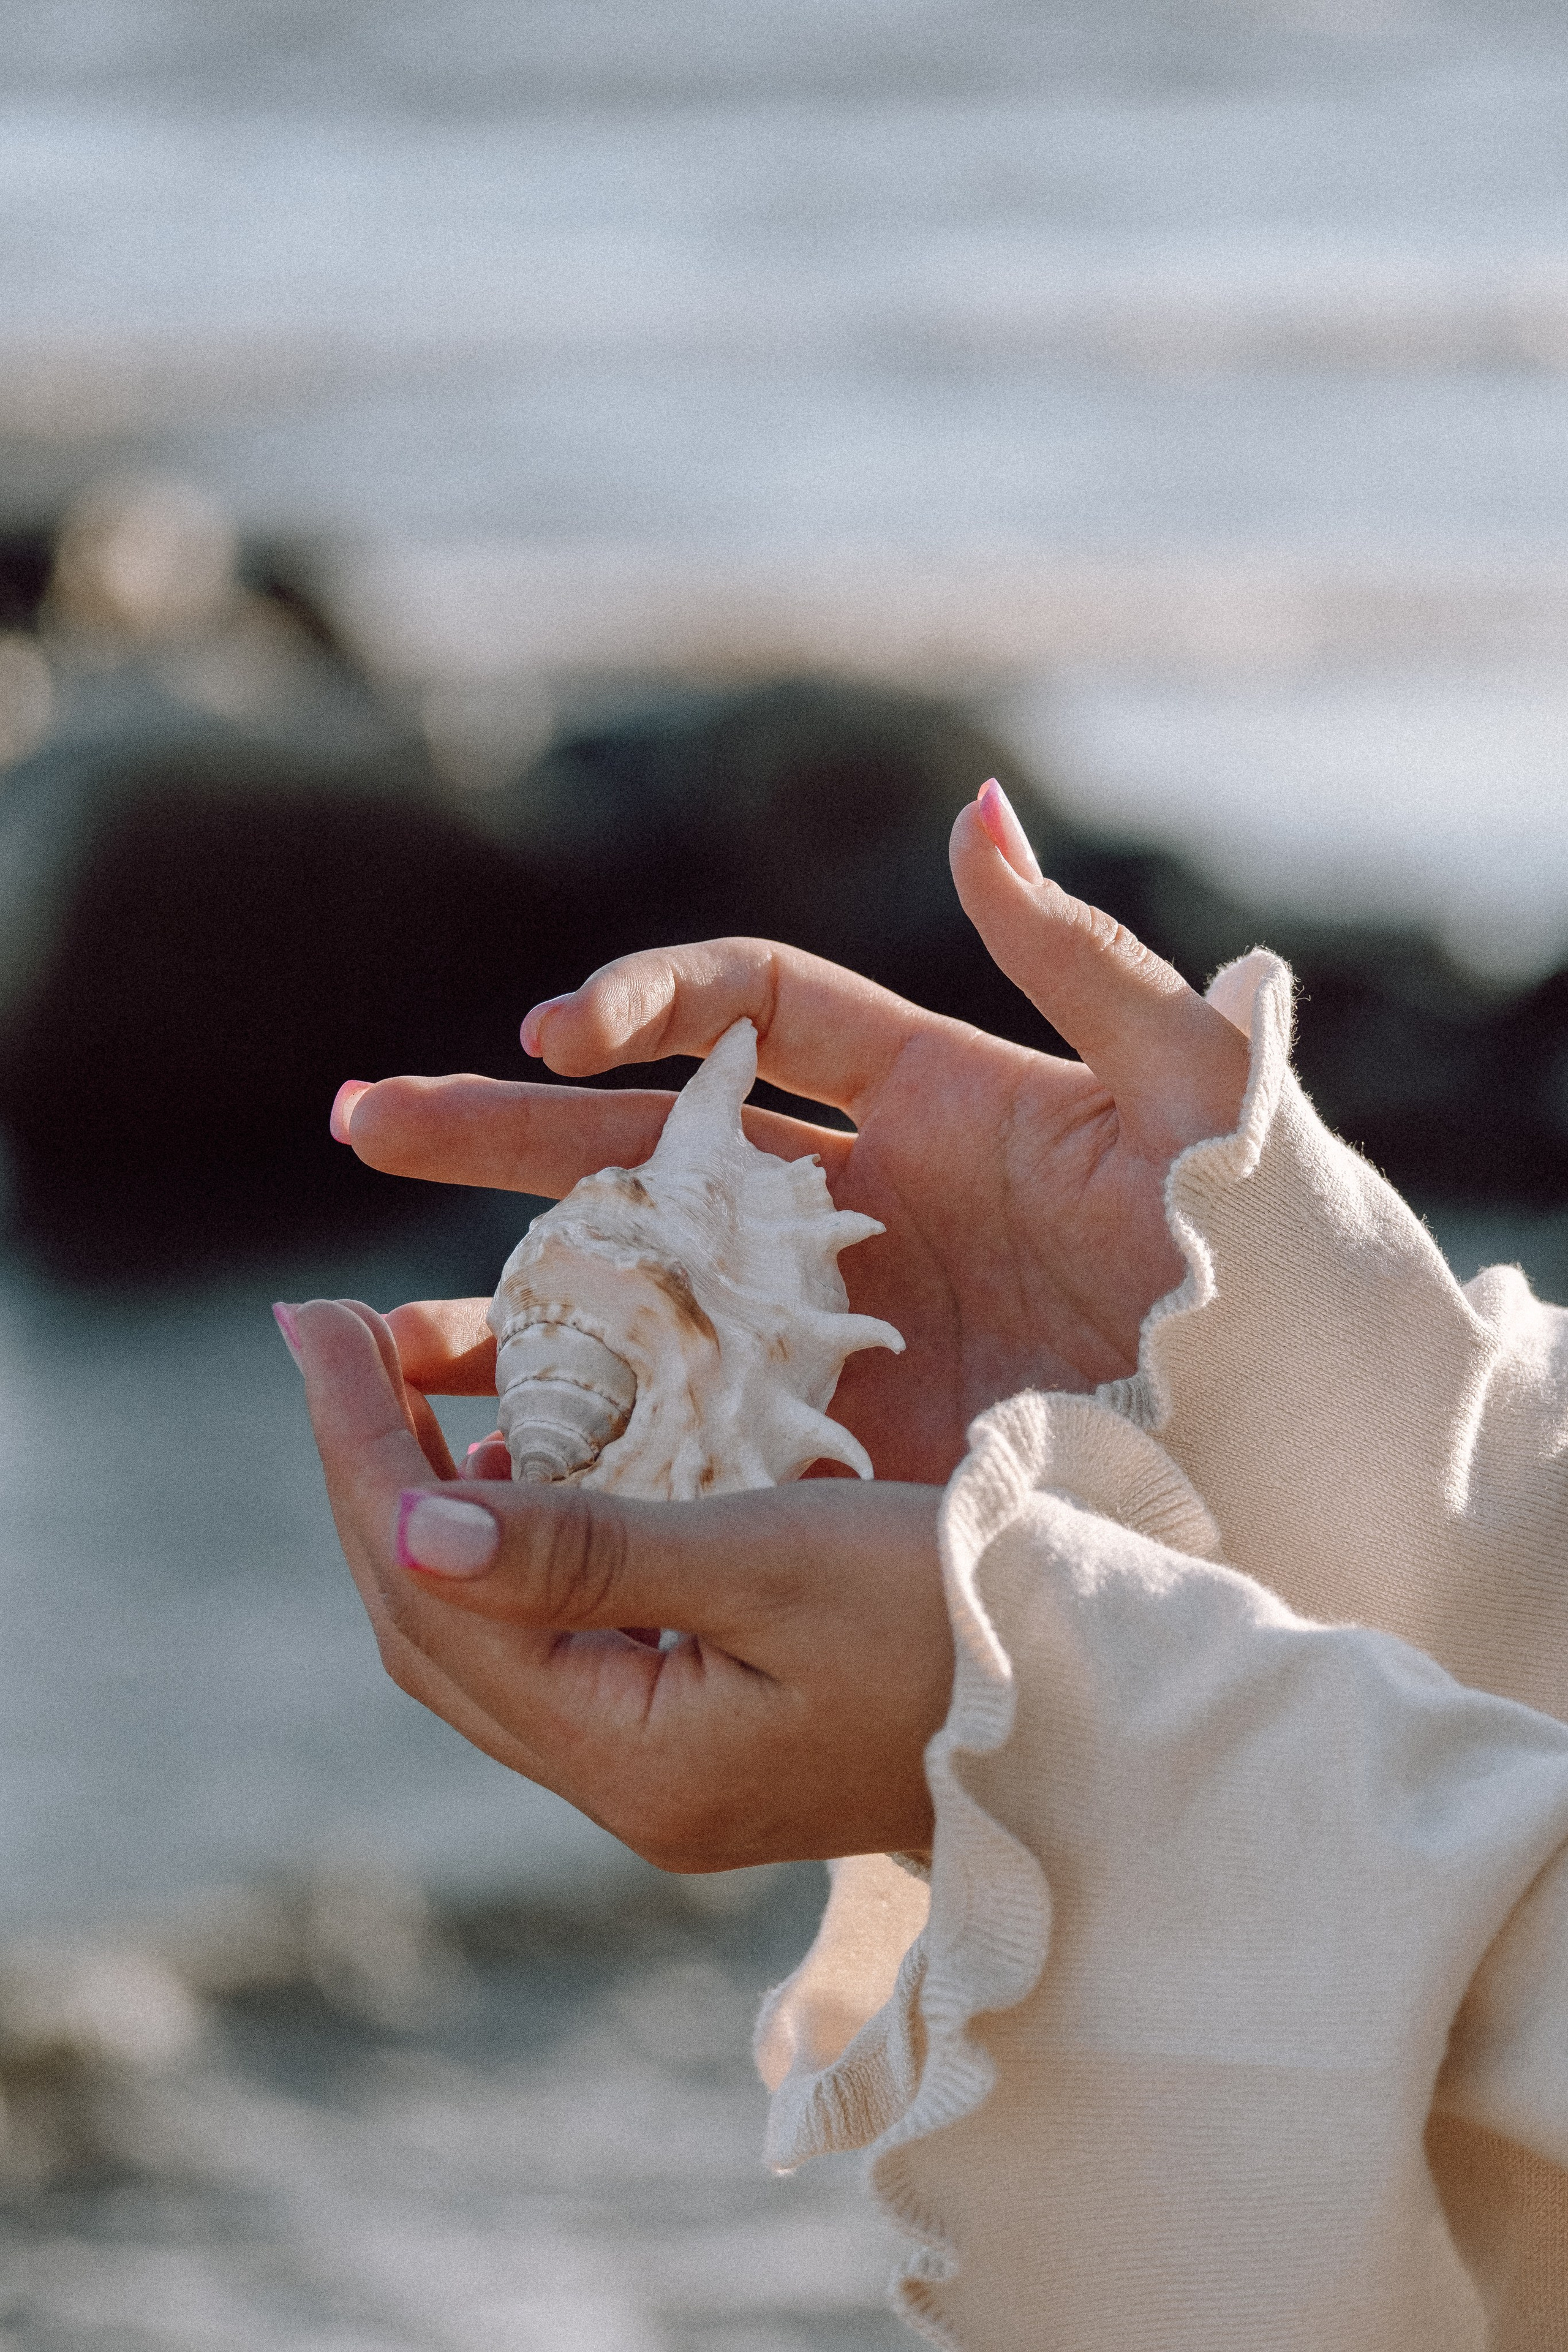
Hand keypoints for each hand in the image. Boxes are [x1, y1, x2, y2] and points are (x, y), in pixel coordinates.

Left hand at [291, 1298, 950, 1867]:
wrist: (1105, 1706)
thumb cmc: (962, 1611)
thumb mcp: (774, 1556)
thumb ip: (587, 1551)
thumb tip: (410, 1523)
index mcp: (634, 1757)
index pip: (434, 1591)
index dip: (358, 1450)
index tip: (313, 1320)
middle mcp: (629, 1786)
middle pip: (435, 1628)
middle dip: (367, 1474)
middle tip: (328, 1336)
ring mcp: (668, 1772)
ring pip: (486, 1639)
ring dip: (430, 1510)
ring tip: (397, 1388)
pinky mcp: (707, 1736)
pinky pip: (558, 1641)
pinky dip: (514, 1546)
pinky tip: (526, 1465)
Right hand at [334, 783, 1250, 1483]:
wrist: (1299, 1444)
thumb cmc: (1264, 1255)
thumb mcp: (1188, 1095)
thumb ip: (1080, 960)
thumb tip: (975, 813)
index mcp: (931, 1100)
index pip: (755, 1014)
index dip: (652, 1001)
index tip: (562, 1028)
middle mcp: (859, 1209)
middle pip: (647, 1150)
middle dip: (503, 1134)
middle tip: (365, 1126)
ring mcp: (837, 1331)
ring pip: (643, 1301)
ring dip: (509, 1308)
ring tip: (372, 1344)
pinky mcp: (841, 1445)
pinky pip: (693, 1431)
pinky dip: (593, 1442)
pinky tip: (485, 1467)